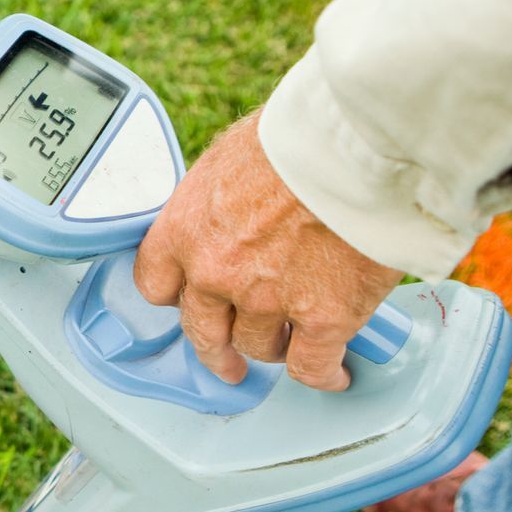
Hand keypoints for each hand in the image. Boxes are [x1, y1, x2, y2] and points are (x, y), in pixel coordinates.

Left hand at [133, 112, 401, 390]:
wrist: (355, 146)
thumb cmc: (298, 136)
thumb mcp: (232, 157)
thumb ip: (222, 199)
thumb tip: (237, 206)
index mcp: (186, 229)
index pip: (156, 283)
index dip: (176, 297)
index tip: (187, 303)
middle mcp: (214, 272)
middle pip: (203, 330)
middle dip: (215, 348)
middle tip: (227, 361)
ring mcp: (266, 300)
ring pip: (258, 347)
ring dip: (274, 349)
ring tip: (292, 348)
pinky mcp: (323, 319)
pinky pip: (312, 365)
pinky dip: (324, 375)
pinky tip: (335, 375)